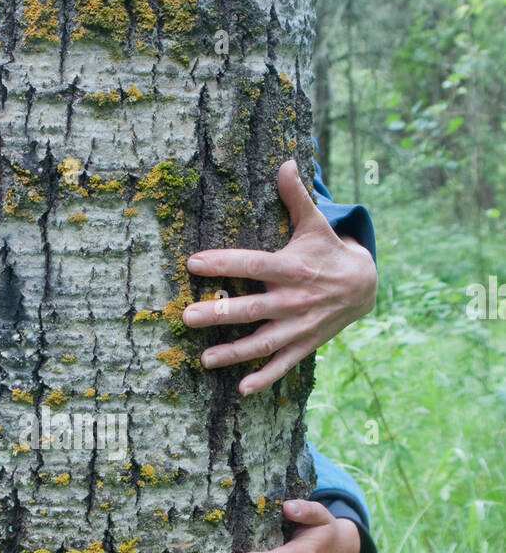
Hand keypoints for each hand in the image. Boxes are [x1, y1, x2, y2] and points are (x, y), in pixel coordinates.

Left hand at [182, 159, 376, 393]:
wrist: (365, 286)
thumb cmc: (328, 252)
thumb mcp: (316, 224)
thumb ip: (297, 197)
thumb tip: (286, 162)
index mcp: (292, 267)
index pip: (253, 264)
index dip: (224, 263)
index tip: (193, 262)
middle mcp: (294, 299)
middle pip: (253, 309)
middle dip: (220, 314)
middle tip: (187, 317)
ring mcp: (299, 326)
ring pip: (263, 342)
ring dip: (234, 353)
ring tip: (204, 359)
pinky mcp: (304, 345)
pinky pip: (283, 365)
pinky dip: (265, 378)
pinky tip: (242, 389)